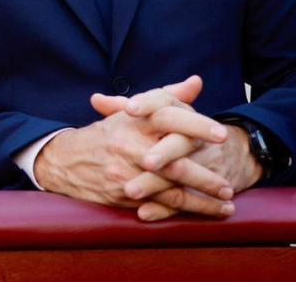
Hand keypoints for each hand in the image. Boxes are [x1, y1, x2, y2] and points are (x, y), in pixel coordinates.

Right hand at [33, 76, 234, 221]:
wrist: (66, 160)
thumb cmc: (108, 133)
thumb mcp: (133, 111)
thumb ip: (168, 96)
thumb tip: (196, 82)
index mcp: (134, 121)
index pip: (169, 119)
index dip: (195, 126)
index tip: (221, 135)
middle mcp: (129, 146)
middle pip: (173, 162)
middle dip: (204, 175)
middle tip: (229, 183)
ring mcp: (126, 173)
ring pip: (169, 190)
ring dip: (201, 200)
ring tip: (226, 204)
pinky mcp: (123, 195)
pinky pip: (159, 206)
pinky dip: (184, 212)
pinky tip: (206, 213)